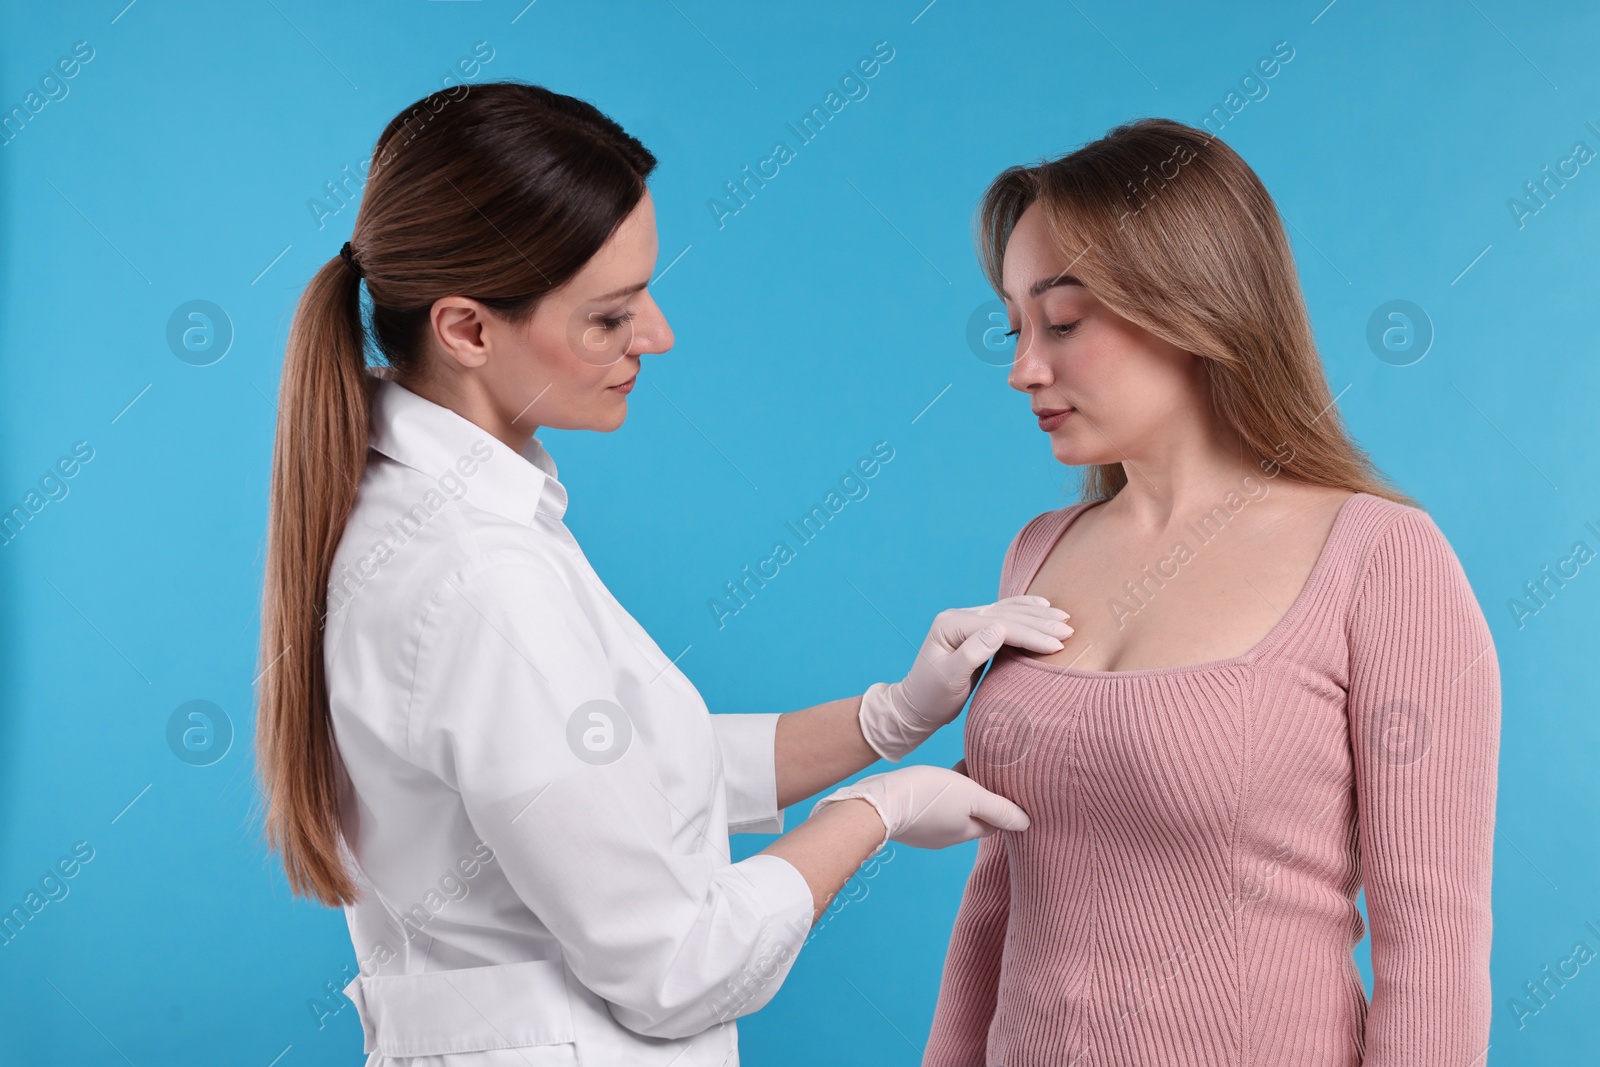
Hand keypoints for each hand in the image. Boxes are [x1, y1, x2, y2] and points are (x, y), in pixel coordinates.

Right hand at [810, 764, 1029, 850]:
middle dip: (980, 796)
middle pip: (974, 816)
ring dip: (959, 794)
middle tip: (980, 769)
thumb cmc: (926, 796)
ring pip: (952, 812)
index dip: (1002, 803)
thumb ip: (998, 807)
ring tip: (957, 768)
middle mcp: (947, 837)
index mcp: (967, 832)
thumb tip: (1027, 823)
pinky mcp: (908, 822)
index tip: (1001, 781)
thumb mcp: (970, 795)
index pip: (996, 822)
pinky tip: (932, 779)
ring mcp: (926, 832)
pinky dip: (939, 796)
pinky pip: (932, 809)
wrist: (876, 803)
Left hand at [857, 595, 1070, 761]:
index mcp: (950, 625)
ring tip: (1064, 618)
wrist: (916, 706)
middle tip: (1069, 630)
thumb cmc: (931, 697)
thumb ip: (972, 653)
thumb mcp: (949, 679)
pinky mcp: (974, 630)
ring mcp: (966, 621)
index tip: (1056, 643)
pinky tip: (1041, 607)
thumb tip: (999, 629)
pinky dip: (1025, 612)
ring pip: (1008, 612)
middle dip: (1039, 622)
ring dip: (1037, 615)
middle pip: (1005, 615)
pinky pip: (1004, 616)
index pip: (998, 625)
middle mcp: (958, 617)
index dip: (1029, 633)